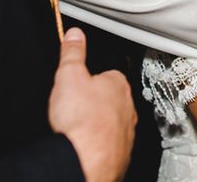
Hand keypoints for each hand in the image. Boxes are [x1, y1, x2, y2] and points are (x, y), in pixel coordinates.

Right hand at [48, 26, 135, 181]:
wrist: (84, 161)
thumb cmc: (79, 121)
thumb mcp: (69, 76)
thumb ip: (72, 53)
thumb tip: (74, 35)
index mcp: (118, 85)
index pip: (108, 76)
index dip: (91, 82)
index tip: (81, 88)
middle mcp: (128, 109)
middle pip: (112, 101)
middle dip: (97, 105)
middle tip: (78, 111)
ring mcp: (126, 135)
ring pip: (114, 125)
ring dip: (100, 128)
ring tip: (81, 132)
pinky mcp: (121, 158)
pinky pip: (112, 148)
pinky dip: (102, 148)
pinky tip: (87, 149)